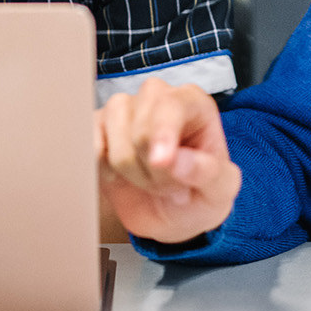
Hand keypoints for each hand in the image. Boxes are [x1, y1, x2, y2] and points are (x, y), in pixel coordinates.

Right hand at [96, 78, 240, 244]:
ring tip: (149, 181)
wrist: (171, 214)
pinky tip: (119, 175)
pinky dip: (102, 169)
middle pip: (140, 131)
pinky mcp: (98, 126)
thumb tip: (174, 161)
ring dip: (131, 174)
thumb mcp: (220, 191)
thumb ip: (207, 173)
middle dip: (153, 171)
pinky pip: (89, 146)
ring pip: (114, 142)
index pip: (170, 107)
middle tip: (170, 187)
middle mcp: (157, 96)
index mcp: (192, 101)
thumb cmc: (200, 194)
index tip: (161, 162)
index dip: (162, 134)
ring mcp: (124, 108)